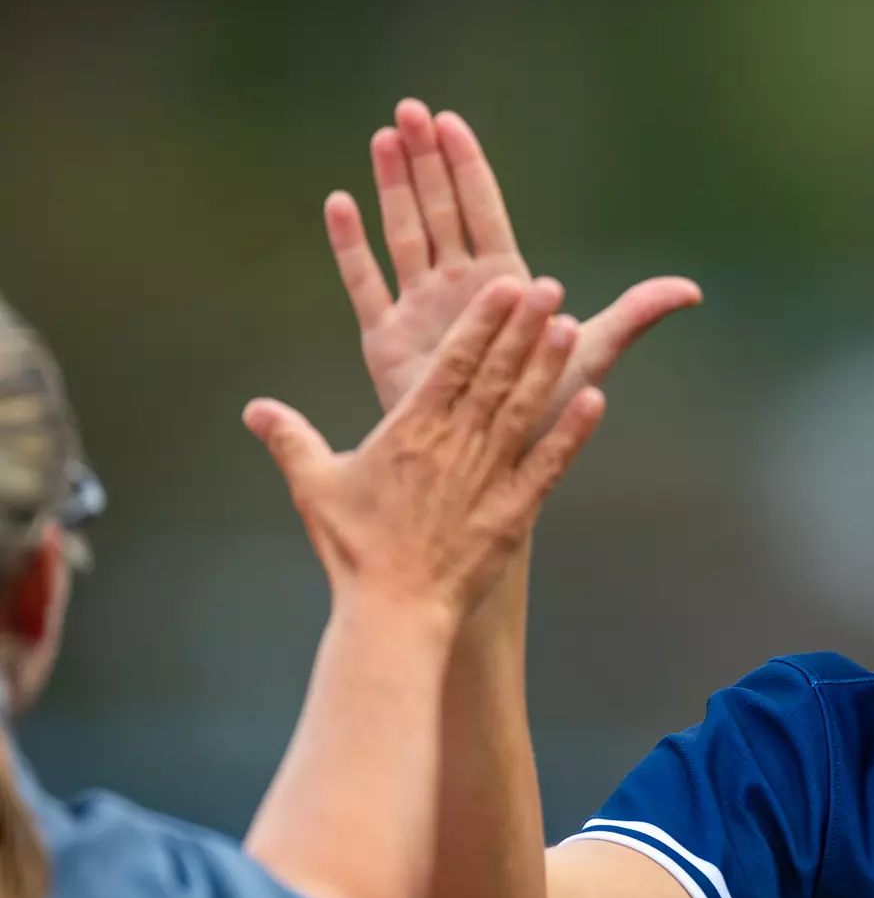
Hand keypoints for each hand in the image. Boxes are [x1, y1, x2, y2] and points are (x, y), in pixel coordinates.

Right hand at [243, 279, 601, 614]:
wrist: (395, 612)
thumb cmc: (355, 550)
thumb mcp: (315, 487)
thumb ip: (290, 439)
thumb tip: (253, 409)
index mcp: (412, 429)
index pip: (454, 362)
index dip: (482, 321)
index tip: (506, 287)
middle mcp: (456, 444)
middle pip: (495, 374)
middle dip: (523, 327)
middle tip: (549, 285)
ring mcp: (489, 475)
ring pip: (524, 409)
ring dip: (550, 367)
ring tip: (572, 326)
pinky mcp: (515, 510)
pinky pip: (550, 464)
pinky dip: (574, 433)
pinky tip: (596, 402)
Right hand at [324, 98, 700, 421]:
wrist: (497, 465)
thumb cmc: (547, 412)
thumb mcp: (592, 353)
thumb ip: (635, 316)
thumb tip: (693, 289)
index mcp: (506, 282)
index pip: (484, 210)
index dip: (468, 167)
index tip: (451, 122)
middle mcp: (462, 287)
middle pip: (440, 209)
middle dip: (426, 159)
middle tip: (409, 108)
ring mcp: (423, 309)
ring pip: (403, 233)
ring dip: (392, 187)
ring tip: (381, 137)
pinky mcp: (388, 339)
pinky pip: (366, 284)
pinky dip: (352, 247)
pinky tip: (341, 204)